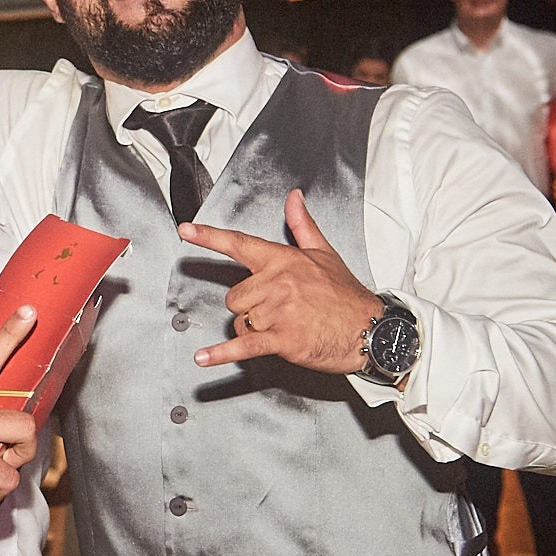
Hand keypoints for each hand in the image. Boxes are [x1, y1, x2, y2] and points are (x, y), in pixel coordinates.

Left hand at [179, 190, 382, 373]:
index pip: (240, 244)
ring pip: (241, 321)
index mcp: (283, 260)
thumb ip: (302, 225)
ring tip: (282, 326)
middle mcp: (278, 283)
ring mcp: (279, 311)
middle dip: (248, 307)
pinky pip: (244, 345)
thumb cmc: (346, 295)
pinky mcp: (283, 339)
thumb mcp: (324, 254)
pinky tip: (204, 357)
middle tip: (277, 310)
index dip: (209, 237)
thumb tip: (294, 198)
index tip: (186, 230)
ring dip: (253, 328)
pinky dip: (222, 354)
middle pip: (234, 296)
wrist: (370, 329)